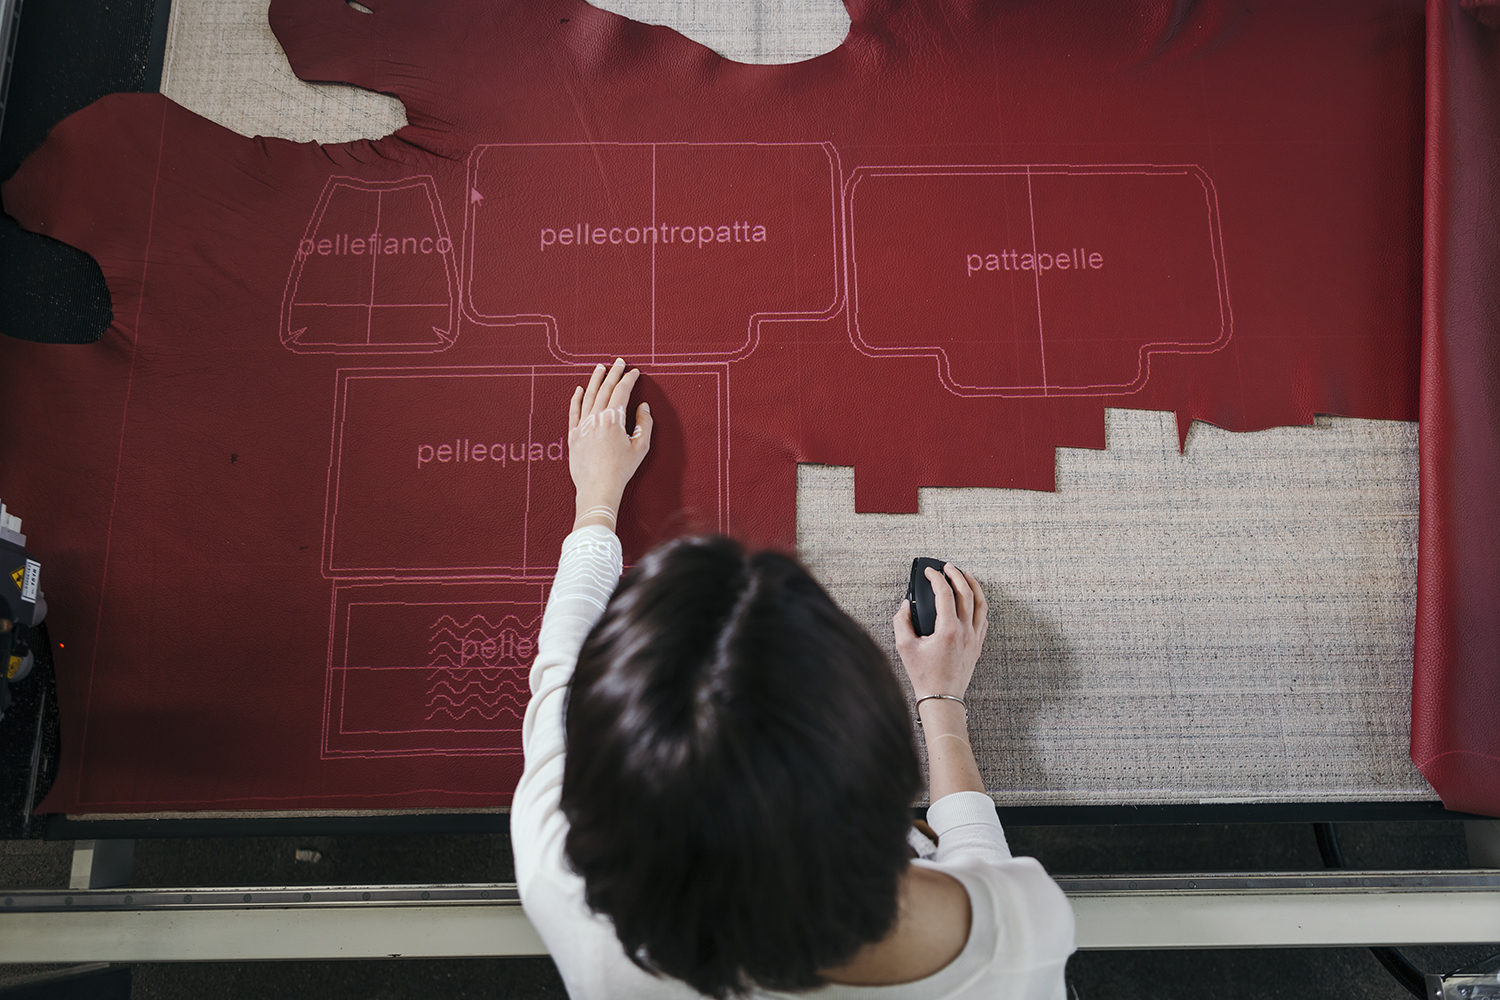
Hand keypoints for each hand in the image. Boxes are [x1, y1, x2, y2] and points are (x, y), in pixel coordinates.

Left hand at [568, 358, 653, 530]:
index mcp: (613, 419)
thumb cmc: (621, 470)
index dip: (629, 380)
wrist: (598, 488)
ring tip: (600, 368)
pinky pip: (573, 412)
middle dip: (613, 374)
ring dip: (595, 380)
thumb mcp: (640, 447)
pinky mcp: (573, 435)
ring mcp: (582, 425)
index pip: (621, 392)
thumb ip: (644, 424)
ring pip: (588, 396)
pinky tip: (579, 389)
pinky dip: (576, 399)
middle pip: (605, 389)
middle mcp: (596, 418)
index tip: (635, 372)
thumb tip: (643, 407)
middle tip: (619, 362)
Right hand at [892, 564, 988, 699]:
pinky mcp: (978, 645)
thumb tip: (905, 606)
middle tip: (948, 567)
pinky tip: (973, 600)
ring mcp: (975, 638)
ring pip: (981, 604)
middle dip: (957, 575)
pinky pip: (983, 619)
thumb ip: (901, 621)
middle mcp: (965, 631)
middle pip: (966, 593)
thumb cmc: (923, 675)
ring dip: (974, 586)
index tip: (929, 572)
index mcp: (948, 630)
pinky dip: (979, 604)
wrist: (941, 697)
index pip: (945, 594)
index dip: (936, 578)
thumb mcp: (904, 647)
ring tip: (966, 576)